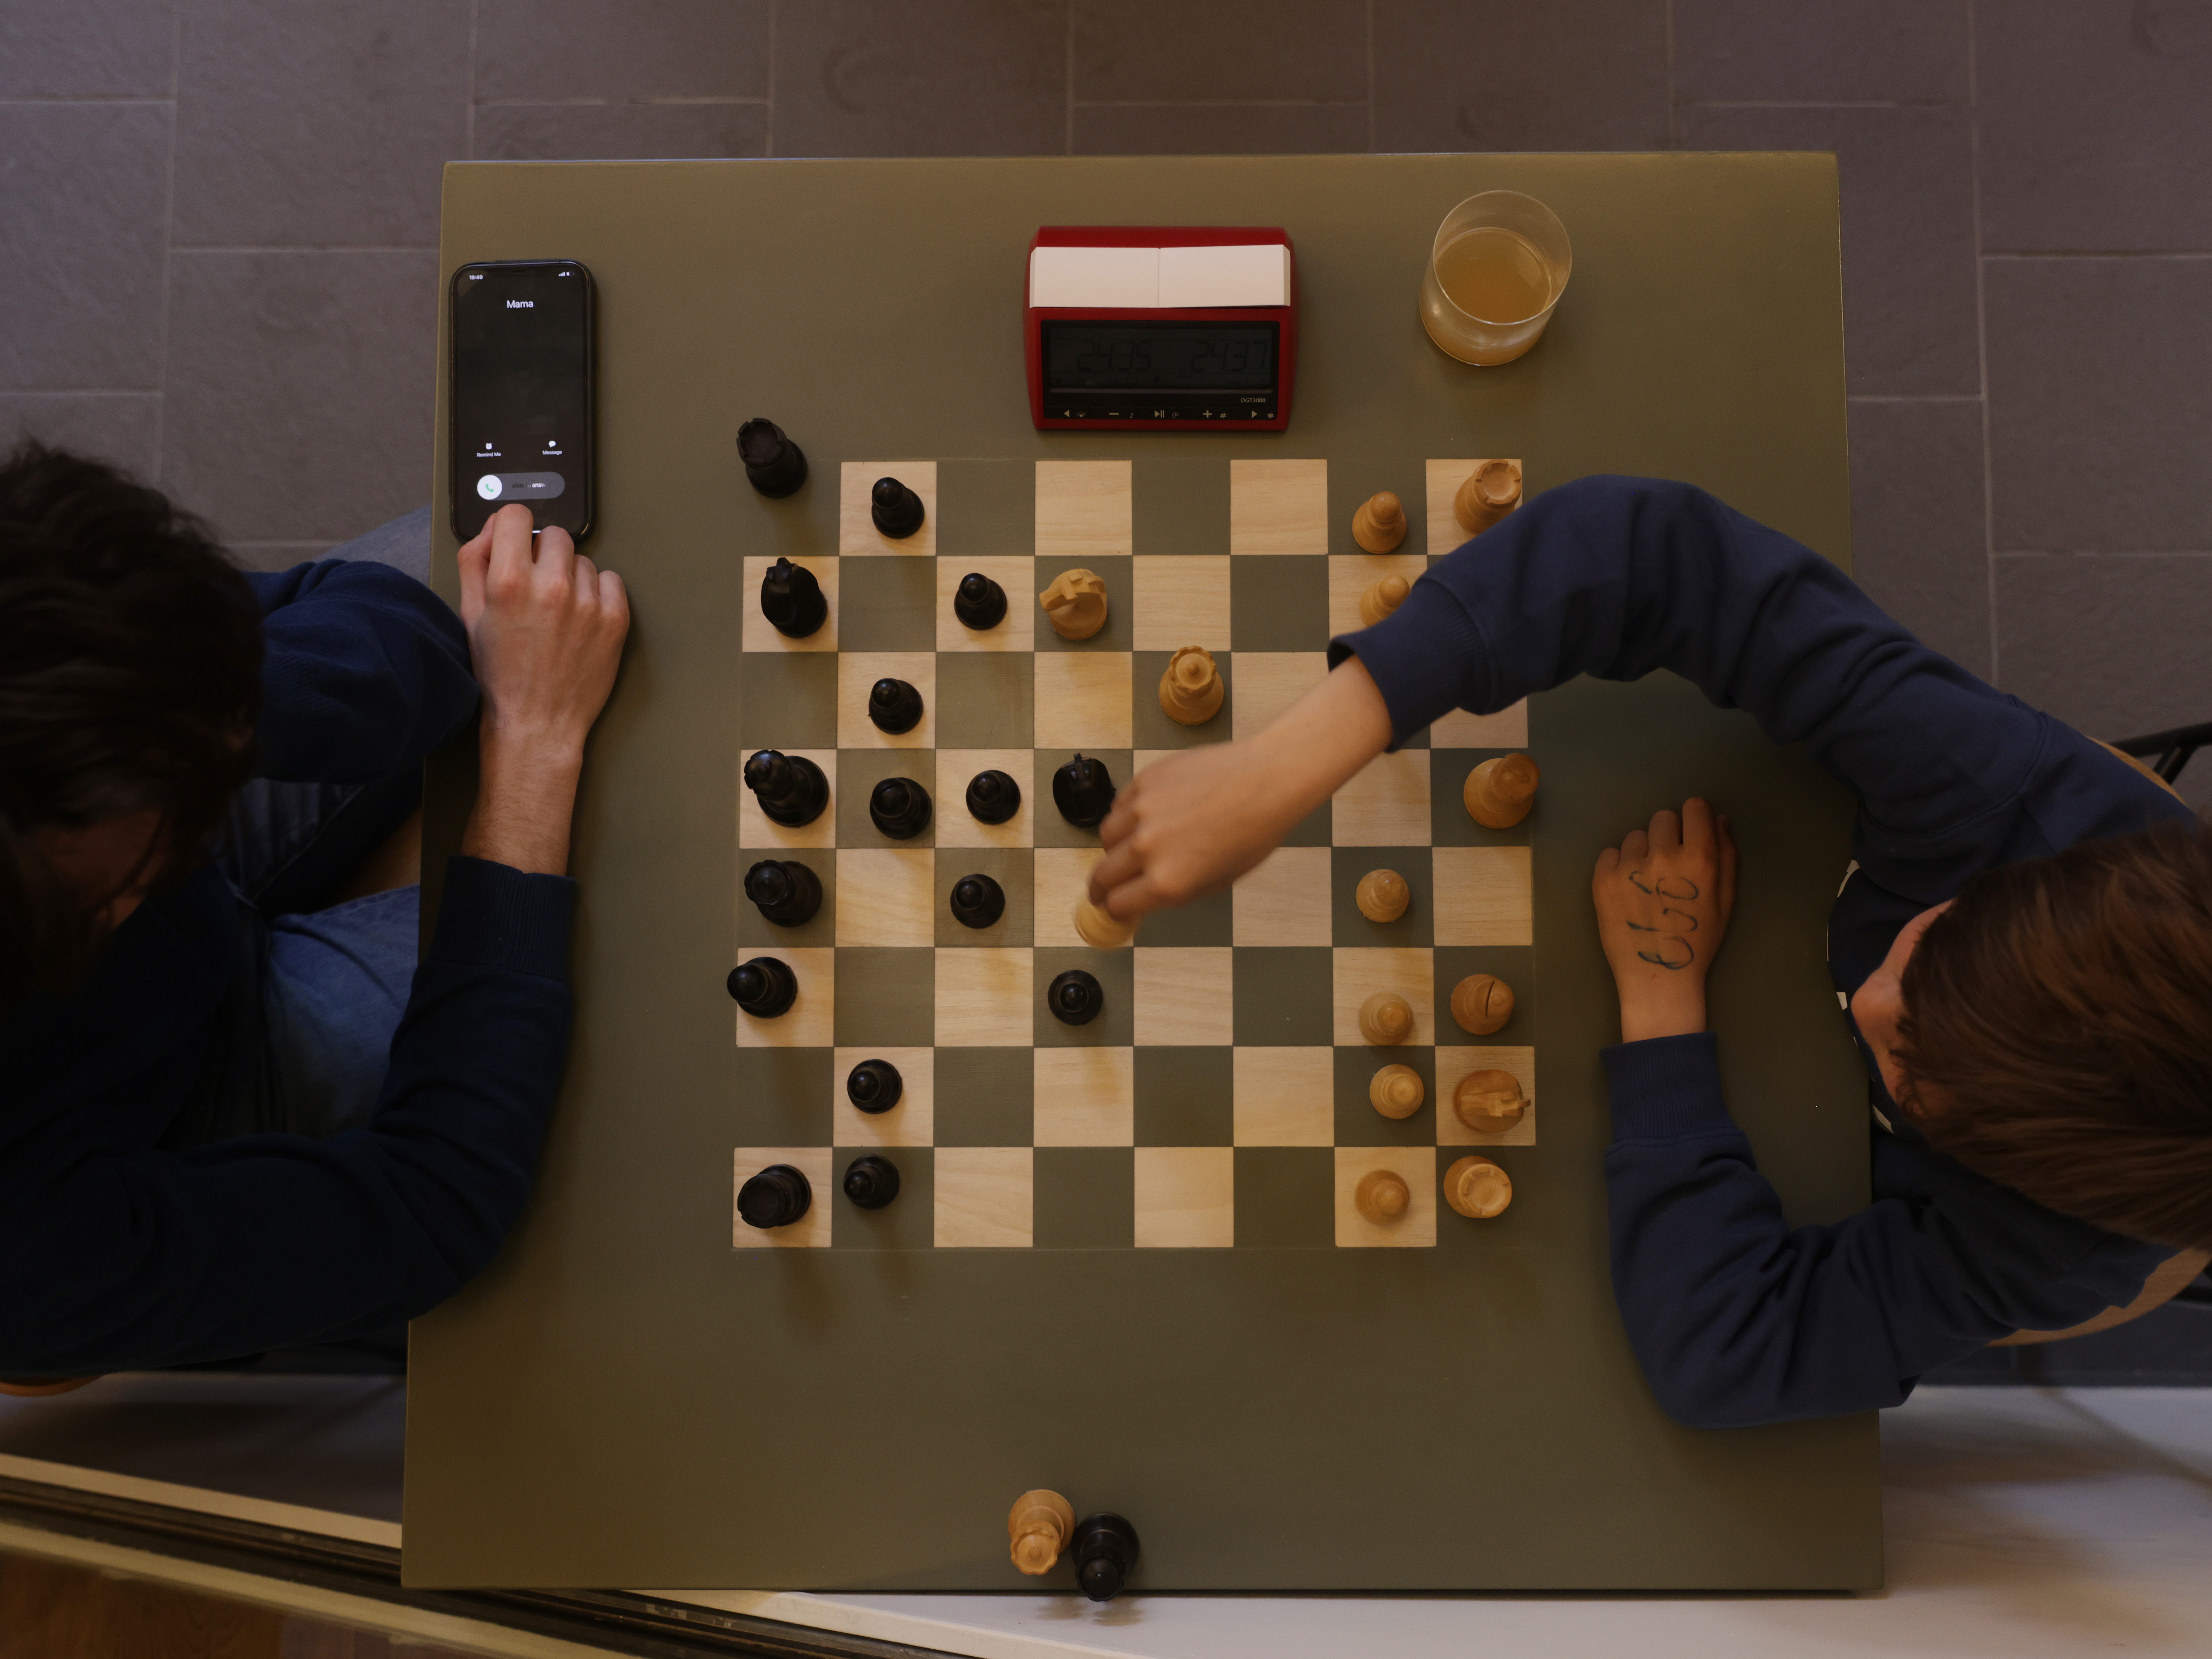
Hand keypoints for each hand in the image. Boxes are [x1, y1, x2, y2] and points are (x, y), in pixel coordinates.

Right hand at [455, 504, 629, 873]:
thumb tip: (495, 528)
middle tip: (536, 588)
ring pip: (583, 560)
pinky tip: (580, 618)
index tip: (517, 545)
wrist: (536, 723)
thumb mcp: (470, 614)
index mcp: (509, 582)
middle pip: (555, 536)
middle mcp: (551, 587)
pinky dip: (597, 593)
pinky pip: (610, 581)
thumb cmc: (501, 675)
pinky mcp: (615, 619)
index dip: (515, 529)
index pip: (518, 517)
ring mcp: (587, 603)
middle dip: (544, 556)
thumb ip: (476, 560)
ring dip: (571, 577)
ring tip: (558, 612)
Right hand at [1088, 657, 1393, 917]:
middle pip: (1102, 875)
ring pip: (1105, 837)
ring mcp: (1141, 811)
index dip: (1115, 909)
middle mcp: (1147, 848)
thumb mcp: (1221, 879)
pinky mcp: (1143, 780)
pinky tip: (1145, 816)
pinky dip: (1126, 815)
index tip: (1114, 907)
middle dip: (1102, 887)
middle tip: (1105, 888)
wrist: (1267, 779)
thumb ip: (1179, 890)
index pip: (1118, 905)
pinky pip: (1119, 806)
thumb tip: (1151, 893)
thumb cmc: (1254, 831)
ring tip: (1131, 846)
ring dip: (1114, 847)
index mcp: (1169, 882)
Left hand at [1591, 799, 1736, 1042]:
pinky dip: (1618, 866)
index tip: (1691, 834)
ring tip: (1647, 884)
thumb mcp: (1725, 899)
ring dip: (1643, 851)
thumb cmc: (1698, 939)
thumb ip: (1726, 854)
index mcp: (1698, 858)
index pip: (1694, 807)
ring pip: (1636, 836)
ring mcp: (1629, 866)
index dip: (1694, 818)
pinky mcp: (1602, 878)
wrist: (1657, 974)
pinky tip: (1627, 890)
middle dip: (1669, 835)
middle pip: (1663, 818)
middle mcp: (1663, 855)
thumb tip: (1718, 818)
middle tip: (1669, 866)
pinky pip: (1610, 853)